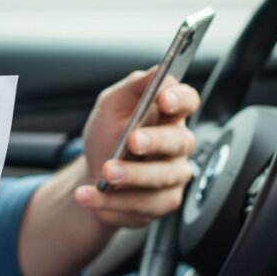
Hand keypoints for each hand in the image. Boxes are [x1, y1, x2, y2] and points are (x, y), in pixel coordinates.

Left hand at [74, 68, 198, 227]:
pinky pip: (141, 205)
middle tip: (131, 141)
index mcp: (168, 114)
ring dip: (131, 175)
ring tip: (105, 173)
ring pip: (161, 178)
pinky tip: (88, 195)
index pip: (188, 101)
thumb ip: (132, 87)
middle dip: (155, 141)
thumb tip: (157, 70)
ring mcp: (172, 177)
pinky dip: (111, 201)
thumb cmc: (107, 136)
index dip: (180, 99)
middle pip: (179, 141)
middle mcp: (177, 146)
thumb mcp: (111, 106)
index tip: (163, 99)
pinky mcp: (160, 204)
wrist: (94, 177)